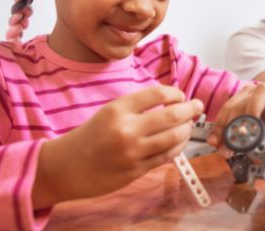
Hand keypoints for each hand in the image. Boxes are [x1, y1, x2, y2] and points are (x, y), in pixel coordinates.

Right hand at [32, 86, 203, 208]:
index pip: (157, 94)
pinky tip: (179, 142)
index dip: (175, 93)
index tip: (181, 96)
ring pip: (174, 137)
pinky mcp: (136, 171)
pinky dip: (178, 147)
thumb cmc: (89, 137)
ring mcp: (133, 152)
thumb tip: (171, 101)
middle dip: (191, 109)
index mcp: (118, 109)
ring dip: (187, 129)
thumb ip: (137, 107)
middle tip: (198, 106)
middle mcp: (127, 129)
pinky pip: (166, 156)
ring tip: (188, 125)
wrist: (65, 167)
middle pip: (172, 115)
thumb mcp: (109, 112)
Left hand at [207, 83, 264, 145]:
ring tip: (253, 128)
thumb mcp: (258, 142)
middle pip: (241, 101)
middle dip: (234, 124)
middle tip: (234, 144)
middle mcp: (259, 96)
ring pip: (261, 90)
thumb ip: (245, 147)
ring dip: (254, 108)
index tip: (215, 143)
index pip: (228, 110)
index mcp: (246, 102)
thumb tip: (230, 157)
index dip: (220, 126)